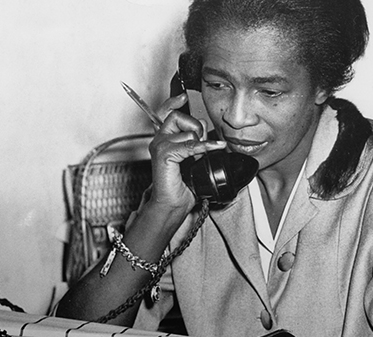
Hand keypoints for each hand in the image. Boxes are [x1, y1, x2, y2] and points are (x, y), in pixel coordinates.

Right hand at [148, 93, 225, 209]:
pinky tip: (213, 149)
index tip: (183, 96)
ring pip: (187, 131)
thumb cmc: (182, 184)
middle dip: (194, 126)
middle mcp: (159, 140)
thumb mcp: (192, 156)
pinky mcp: (165, 154)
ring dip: (200, 143)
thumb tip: (202, 125)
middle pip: (177, 116)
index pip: (164, 112)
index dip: (173, 102)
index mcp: (164, 138)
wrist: (173, 203)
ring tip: (199, 158)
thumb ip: (194, 139)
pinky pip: (190, 144)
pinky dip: (205, 147)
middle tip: (200, 143)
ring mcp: (160, 146)